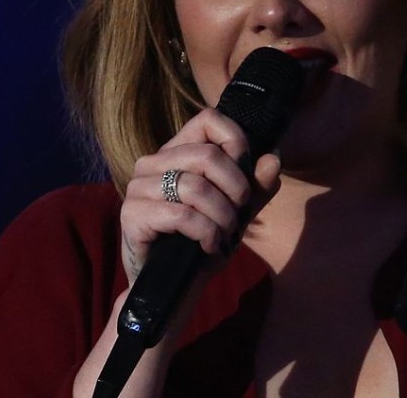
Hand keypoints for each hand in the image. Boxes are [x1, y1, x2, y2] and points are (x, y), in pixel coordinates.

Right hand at [120, 107, 283, 281]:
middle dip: (236, 188)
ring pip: (196, 187)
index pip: (208, 119)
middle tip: (240, 213)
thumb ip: (255, 186)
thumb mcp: (237, 212)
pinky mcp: (132, 215)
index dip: (236, 141)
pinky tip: (211, 246)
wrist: (171, 287)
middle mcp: (152, 162)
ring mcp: (138, 188)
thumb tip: (273, 157)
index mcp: (177, 151)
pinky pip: (182, 215)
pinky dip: (207, 233)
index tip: (247, 172)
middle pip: (207, 155)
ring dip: (223, 216)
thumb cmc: (201, 242)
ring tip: (227, 235)